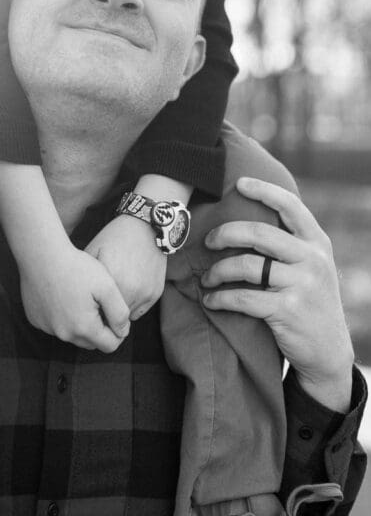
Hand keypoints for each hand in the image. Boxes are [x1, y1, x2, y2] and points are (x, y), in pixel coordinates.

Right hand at [19, 240, 130, 351]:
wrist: (41, 253)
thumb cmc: (76, 266)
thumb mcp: (107, 286)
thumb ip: (120, 313)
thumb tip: (123, 331)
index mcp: (84, 328)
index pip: (110, 345)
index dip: (118, 331)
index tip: (115, 311)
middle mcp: (64, 334)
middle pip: (90, 343)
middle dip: (98, 328)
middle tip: (98, 302)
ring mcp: (47, 327)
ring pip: (72, 334)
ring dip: (79, 323)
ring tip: (80, 296)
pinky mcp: (35, 319)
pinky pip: (55, 325)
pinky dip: (61, 316)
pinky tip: (62, 295)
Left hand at [85, 215, 165, 318]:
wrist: (146, 227)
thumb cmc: (115, 237)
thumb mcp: (94, 250)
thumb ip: (86, 276)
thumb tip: (76, 296)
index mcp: (111, 280)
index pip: (96, 310)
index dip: (90, 310)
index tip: (86, 306)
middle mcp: (129, 290)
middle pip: (111, 317)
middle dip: (103, 313)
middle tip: (97, 304)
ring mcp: (144, 293)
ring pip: (126, 317)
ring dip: (118, 311)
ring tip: (112, 296)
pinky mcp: (155, 294)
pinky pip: (139, 311)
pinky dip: (132, 305)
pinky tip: (127, 290)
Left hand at [201, 176, 354, 411]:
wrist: (328, 352)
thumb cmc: (310, 302)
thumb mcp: (312, 266)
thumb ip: (291, 243)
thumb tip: (249, 216)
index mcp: (318, 243)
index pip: (291, 206)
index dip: (264, 190)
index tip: (239, 183)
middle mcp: (313, 259)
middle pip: (259, 233)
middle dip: (226, 234)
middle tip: (208, 241)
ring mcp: (302, 284)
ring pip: (247, 265)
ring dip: (218, 271)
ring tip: (207, 278)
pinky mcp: (288, 310)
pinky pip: (244, 297)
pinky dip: (221, 298)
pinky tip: (211, 300)